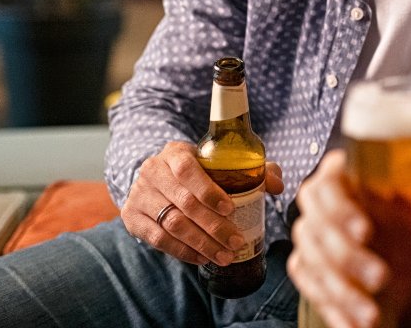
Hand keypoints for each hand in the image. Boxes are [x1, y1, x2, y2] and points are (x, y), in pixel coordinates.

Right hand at [121, 140, 285, 265]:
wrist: (156, 180)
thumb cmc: (197, 172)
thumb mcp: (218, 163)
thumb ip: (251, 170)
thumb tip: (277, 185)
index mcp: (175, 153)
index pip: (189, 170)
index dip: (209, 191)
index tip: (230, 208)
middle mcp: (153, 171)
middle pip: (184, 203)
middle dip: (213, 226)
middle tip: (235, 241)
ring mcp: (139, 195)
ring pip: (172, 224)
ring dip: (201, 243)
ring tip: (224, 255)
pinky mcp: (133, 217)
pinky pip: (158, 240)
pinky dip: (183, 251)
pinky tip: (202, 257)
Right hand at [288, 150, 410, 327]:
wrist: (409, 247)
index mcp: (347, 176)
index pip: (326, 184)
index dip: (339, 207)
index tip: (366, 230)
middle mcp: (322, 206)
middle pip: (315, 227)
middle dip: (347, 258)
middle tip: (383, 278)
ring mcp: (311, 238)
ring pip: (311, 263)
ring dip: (342, 292)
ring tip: (373, 316)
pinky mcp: (309, 268)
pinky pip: (312, 289)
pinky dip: (334, 311)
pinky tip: (356, 326)